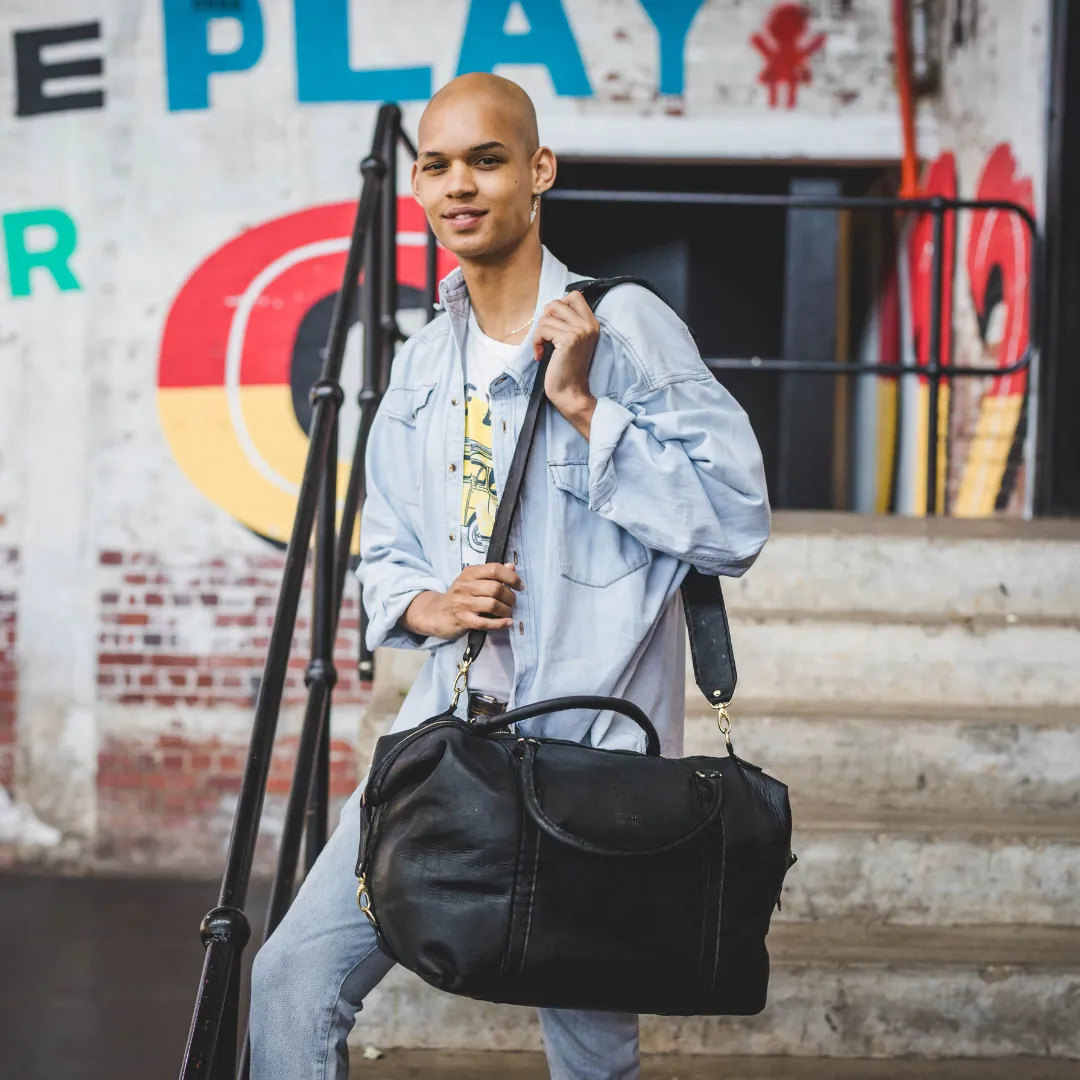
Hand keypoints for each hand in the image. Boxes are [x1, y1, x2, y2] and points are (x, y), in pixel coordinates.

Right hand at [403, 563, 522, 639]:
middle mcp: (465, 586)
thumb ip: (492, 573)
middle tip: (512, 602)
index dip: (511, 577)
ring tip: (508, 612)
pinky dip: (500, 624)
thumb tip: (512, 566)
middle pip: (495, 588)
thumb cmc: (459, 596)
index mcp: (469, 573)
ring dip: (506, 610)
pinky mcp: (462, 620)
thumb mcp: (472, 580)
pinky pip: (485, 622)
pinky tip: (507, 623)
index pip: (494, 569)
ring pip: (492, 605)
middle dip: (510, 597)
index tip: (519, 586)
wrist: (436, 613)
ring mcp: (463, 603)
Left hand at [533, 291, 598, 434]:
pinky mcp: (568, 339)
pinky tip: (540, 355)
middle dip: (545, 318)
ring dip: (539, 334)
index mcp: (592, 324)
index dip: (558, 306)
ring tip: (543, 349)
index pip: (575, 296)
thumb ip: (568, 323)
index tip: (554, 325)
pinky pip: (542, 330)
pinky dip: (536, 342)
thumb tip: (549, 308)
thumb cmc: (567, 370)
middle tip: (546, 336)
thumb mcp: (572, 342)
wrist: (571, 393)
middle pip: (557, 302)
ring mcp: (579, 331)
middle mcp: (588, 325)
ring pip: (546, 317)